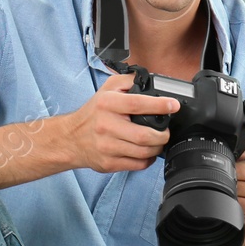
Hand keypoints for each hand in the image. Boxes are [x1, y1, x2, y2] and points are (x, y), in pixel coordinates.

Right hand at [59, 73, 177, 172]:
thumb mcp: (107, 89)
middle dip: (162, 135)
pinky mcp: (109, 163)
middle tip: (165, 132)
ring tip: (157, 142)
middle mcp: (106, 126)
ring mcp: (107, 147)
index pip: (137, 104)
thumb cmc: (93, 113)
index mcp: (107, 104)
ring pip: (143, 152)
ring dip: (157, 148)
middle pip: (144, 135)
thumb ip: (129, 80)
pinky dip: (147, 159)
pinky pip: (137, 165)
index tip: (173, 105)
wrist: (71, 138)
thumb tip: (151, 80)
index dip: (160, 105)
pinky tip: (146, 152)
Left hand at [234, 116, 244, 238]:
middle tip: (230, 180)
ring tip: (232, 193)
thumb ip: (236, 155)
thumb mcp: (241, 169)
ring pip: (241, 186)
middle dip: (232, 175)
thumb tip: (221, 142)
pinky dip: (234, 203)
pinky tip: (236, 203)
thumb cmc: (243, 190)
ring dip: (231, 190)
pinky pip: (241, 202)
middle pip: (244, 169)